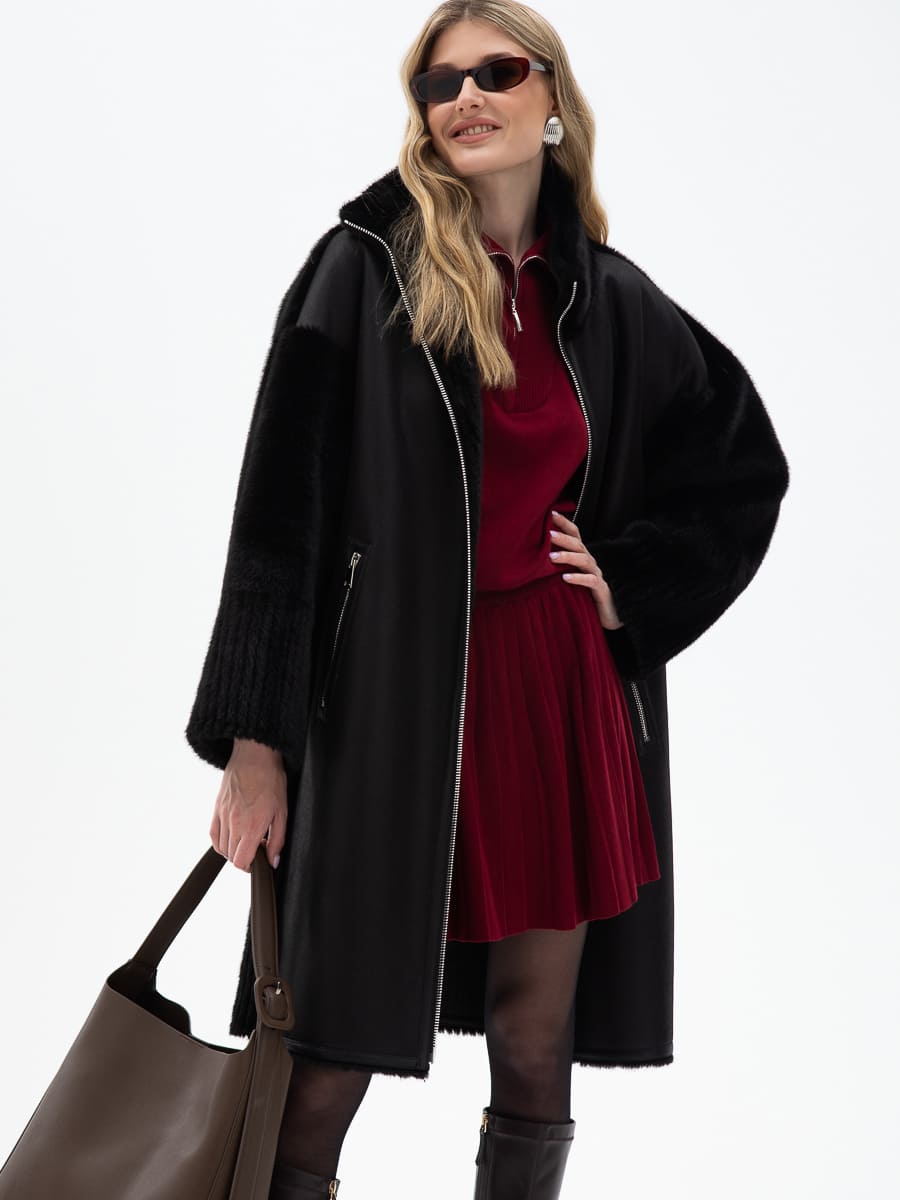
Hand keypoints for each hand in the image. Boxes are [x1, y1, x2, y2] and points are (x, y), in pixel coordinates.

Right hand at [209, 738, 286, 872]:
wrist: (254, 756)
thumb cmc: (271, 780)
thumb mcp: (282, 812)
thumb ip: (277, 840)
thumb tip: (273, 861)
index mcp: (252, 826)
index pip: (241, 861)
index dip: (251, 867)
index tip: (260, 860)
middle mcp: (234, 823)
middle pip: (232, 857)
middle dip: (245, 859)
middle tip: (257, 848)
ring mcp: (223, 816)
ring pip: (221, 848)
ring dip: (233, 851)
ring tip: (246, 841)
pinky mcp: (216, 808)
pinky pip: (213, 835)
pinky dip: (220, 842)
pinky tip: (231, 838)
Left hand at [547, 510, 623, 629]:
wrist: (607, 616)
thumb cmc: (584, 596)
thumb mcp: (568, 579)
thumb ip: (555, 568)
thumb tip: (530, 558)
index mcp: (582, 557)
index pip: (575, 535)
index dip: (565, 523)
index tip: (550, 513)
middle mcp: (590, 563)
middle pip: (578, 545)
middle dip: (563, 538)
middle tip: (547, 534)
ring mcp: (597, 575)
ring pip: (584, 561)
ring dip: (568, 557)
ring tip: (551, 557)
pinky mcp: (601, 590)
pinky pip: (591, 581)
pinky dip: (578, 578)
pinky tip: (565, 578)